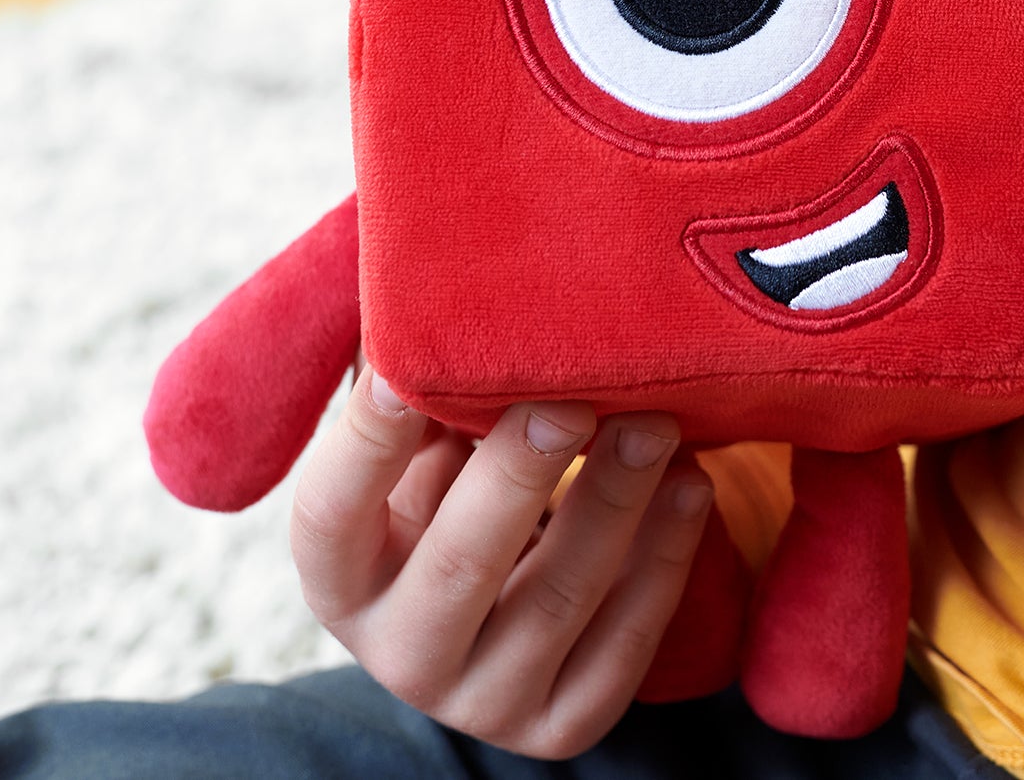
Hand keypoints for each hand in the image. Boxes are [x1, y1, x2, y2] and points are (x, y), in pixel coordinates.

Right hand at [289, 370, 715, 758]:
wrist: (509, 606)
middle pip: (458, 566)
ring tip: (657, 423)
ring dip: (615, 503)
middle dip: (519, 475)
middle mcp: (400, 653)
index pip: (331, 515)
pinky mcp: (564, 724)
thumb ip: (424, 392)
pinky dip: (665, 561)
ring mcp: (484, 702)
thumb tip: (449, 300)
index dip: (366, 443)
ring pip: (557, 601)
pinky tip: (692, 487)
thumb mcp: (420, 452)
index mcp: (340, 579)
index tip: (406, 366)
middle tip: (573, 399)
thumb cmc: (459, 489)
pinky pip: (625, 646)